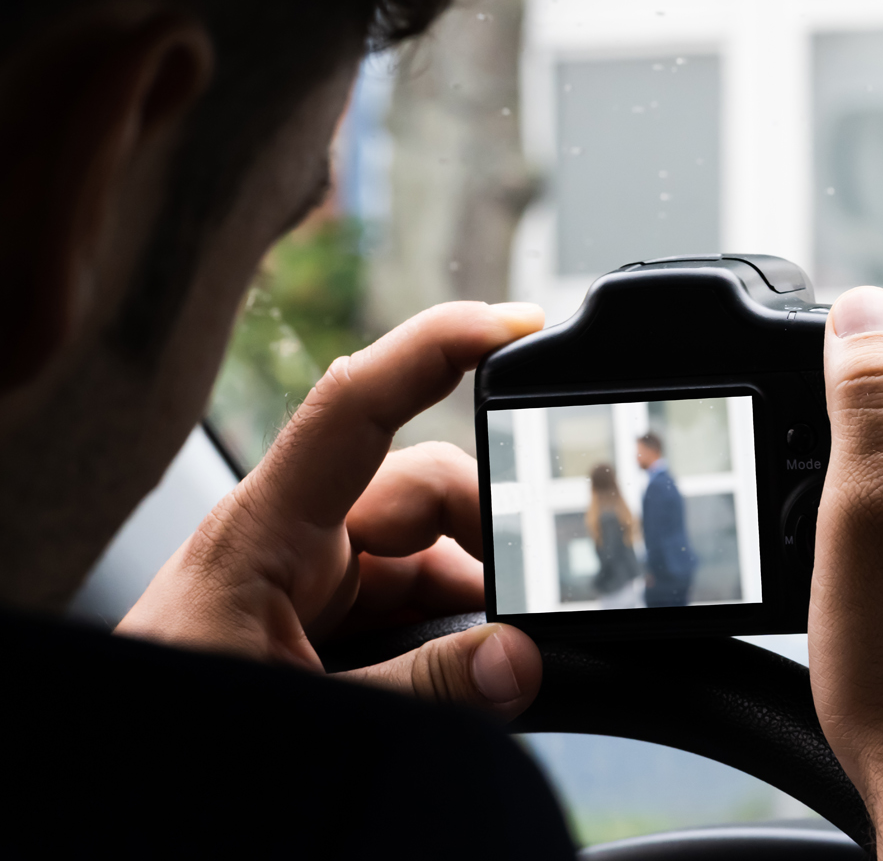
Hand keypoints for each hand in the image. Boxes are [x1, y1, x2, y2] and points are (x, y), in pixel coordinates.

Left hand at [118, 302, 544, 717]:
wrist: (106, 793)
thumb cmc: (161, 731)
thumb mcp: (295, 708)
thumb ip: (416, 686)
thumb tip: (519, 658)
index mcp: (264, 532)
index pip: (356, 404)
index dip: (435, 346)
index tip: (516, 322)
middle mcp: (293, 540)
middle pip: (423, 485)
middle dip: (493, 525)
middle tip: (542, 592)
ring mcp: (312, 583)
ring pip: (430, 548)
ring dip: (481, 588)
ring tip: (512, 649)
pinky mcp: (326, 625)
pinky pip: (415, 598)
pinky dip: (459, 627)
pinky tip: (483, 671)